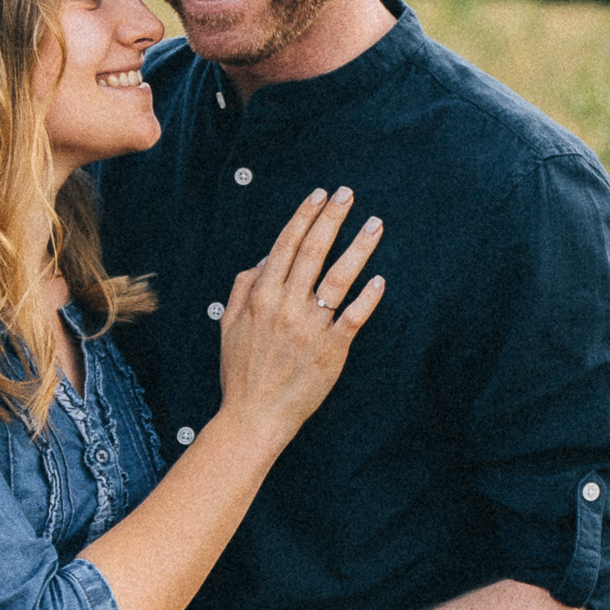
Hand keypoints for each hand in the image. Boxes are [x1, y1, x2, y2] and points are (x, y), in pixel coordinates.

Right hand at [216, 188, 383, 442]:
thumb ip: (243, 287)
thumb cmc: (242, 371)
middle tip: (348, 193)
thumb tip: (264, 259)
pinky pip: (353, 317)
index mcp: (261, 296)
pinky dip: (368, 297)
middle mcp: (286, 306)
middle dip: (331, 218)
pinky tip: (380, 279)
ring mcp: (310, 328)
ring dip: (358, 247)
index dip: (303, 217)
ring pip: (338, 278)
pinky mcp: (331, 350)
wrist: (254, 416)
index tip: (318, 194)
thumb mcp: (229, 324)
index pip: (285, 245)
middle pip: (313, 252)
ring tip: (374, 224)